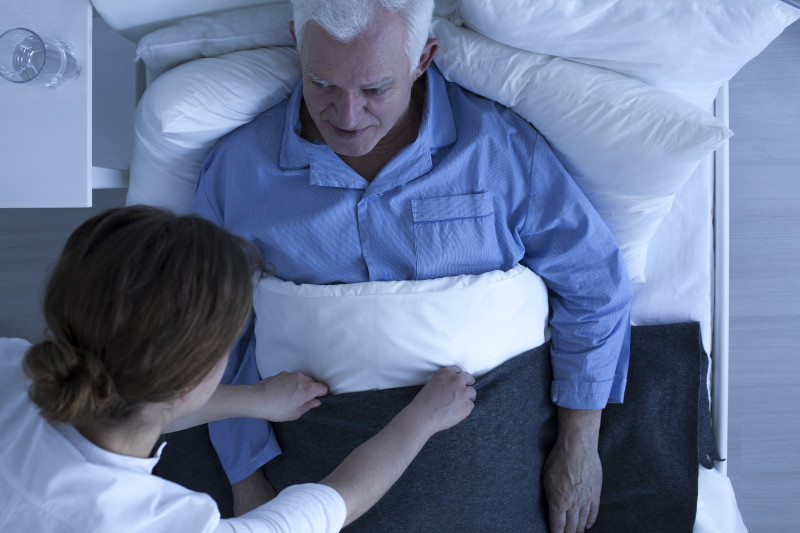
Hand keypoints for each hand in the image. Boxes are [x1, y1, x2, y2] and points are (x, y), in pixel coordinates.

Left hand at [251, 371, 328, 421]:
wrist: (256, 399)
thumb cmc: (276, 409)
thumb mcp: (295, 413)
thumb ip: (309, 406)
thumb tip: (316, 401)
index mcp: (308, 389)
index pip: (323, 387)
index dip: (324, 394)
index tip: (320, 399)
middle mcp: (301, 378)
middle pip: (313, 383)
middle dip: (311, 391)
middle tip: (303, 401)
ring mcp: (291, 374)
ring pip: (302, 380)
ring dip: (301, 387)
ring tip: (291, 398)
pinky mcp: (282, 373)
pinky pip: (292, 378)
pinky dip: (291, 384)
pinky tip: (283, 393)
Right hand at [407, 366, 475, 434]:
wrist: (423, 416)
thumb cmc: (424, 402)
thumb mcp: (432, 383)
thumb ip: (445, 380)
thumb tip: (453, 385)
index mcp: (446, 373)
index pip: (458, 370)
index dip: (458, 377)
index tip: (457, 383)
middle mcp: (457, 380)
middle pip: (469, 379)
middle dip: (466, 385)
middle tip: (461, 393)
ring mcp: (464, 392)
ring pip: (472, 393)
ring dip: (467, 397)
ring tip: (456, 405)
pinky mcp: (467, 405)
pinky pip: (471, 405)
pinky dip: (465, 408)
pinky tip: (455, 412)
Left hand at [543, 409, 602, 532]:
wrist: (578, 446)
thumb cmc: (559, 458)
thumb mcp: (546, 478)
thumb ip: (550, 495)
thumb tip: (552, 507)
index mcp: (558, 501)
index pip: (557, 525)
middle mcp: (573, 503)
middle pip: (571, 526)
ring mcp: (586, 499)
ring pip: (582, 521)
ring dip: (578, 530)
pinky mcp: (596, 492)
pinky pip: (594, 511)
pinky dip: (590, 520)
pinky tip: (587, 525)